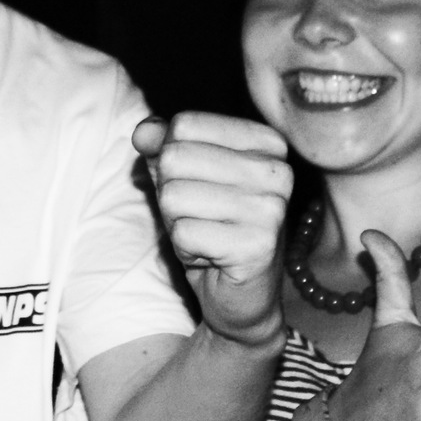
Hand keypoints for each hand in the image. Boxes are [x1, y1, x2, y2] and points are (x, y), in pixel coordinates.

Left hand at [134, 112, 291, 348]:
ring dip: (177, 223)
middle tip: (200, 217)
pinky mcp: (258, 246)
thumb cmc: (212, 226)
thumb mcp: (183, 176)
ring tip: (206, 236)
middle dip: (171, 194)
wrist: (241, 295)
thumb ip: (163, 146)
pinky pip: (184, 233)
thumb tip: (143, 133)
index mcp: (266, 143)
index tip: (199, 185)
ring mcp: (272, 208)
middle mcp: (277, 170)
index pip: (185, 124)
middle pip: (175, 157)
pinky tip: (211, 256)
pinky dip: (185, 248)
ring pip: (174, 196)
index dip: (171, 157)